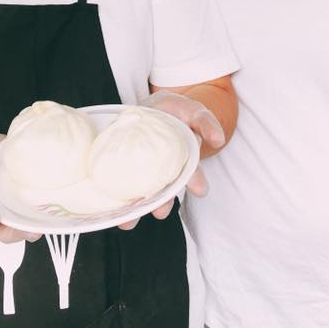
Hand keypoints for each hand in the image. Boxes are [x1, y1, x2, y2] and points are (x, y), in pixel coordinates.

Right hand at [0, 120, 39, 243]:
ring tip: (44, 223)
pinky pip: (34, 202)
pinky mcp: (26, 188)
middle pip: (3, 228)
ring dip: (33, 224)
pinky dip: (44, 206)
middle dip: (16, 232)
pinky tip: (55, 201)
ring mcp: (11, 199)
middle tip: (28, 231)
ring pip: (22, 220)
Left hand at [118, 90, 224, 228]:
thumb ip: (206, 122)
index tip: (200, 189)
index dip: (195, 181)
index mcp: (184, 161)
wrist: (154, 105)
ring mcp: (145, 171)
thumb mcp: (193, 111)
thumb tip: (218, 139)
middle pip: (165, 192)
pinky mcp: (126, 168)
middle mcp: (166, 171)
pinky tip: (110, 208)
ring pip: (142, 195)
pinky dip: (116, 200)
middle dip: (163, 204)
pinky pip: (121, 185)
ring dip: (136, 210)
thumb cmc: (176, 111)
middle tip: (160, 212)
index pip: (191, 173)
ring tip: (128, 222)